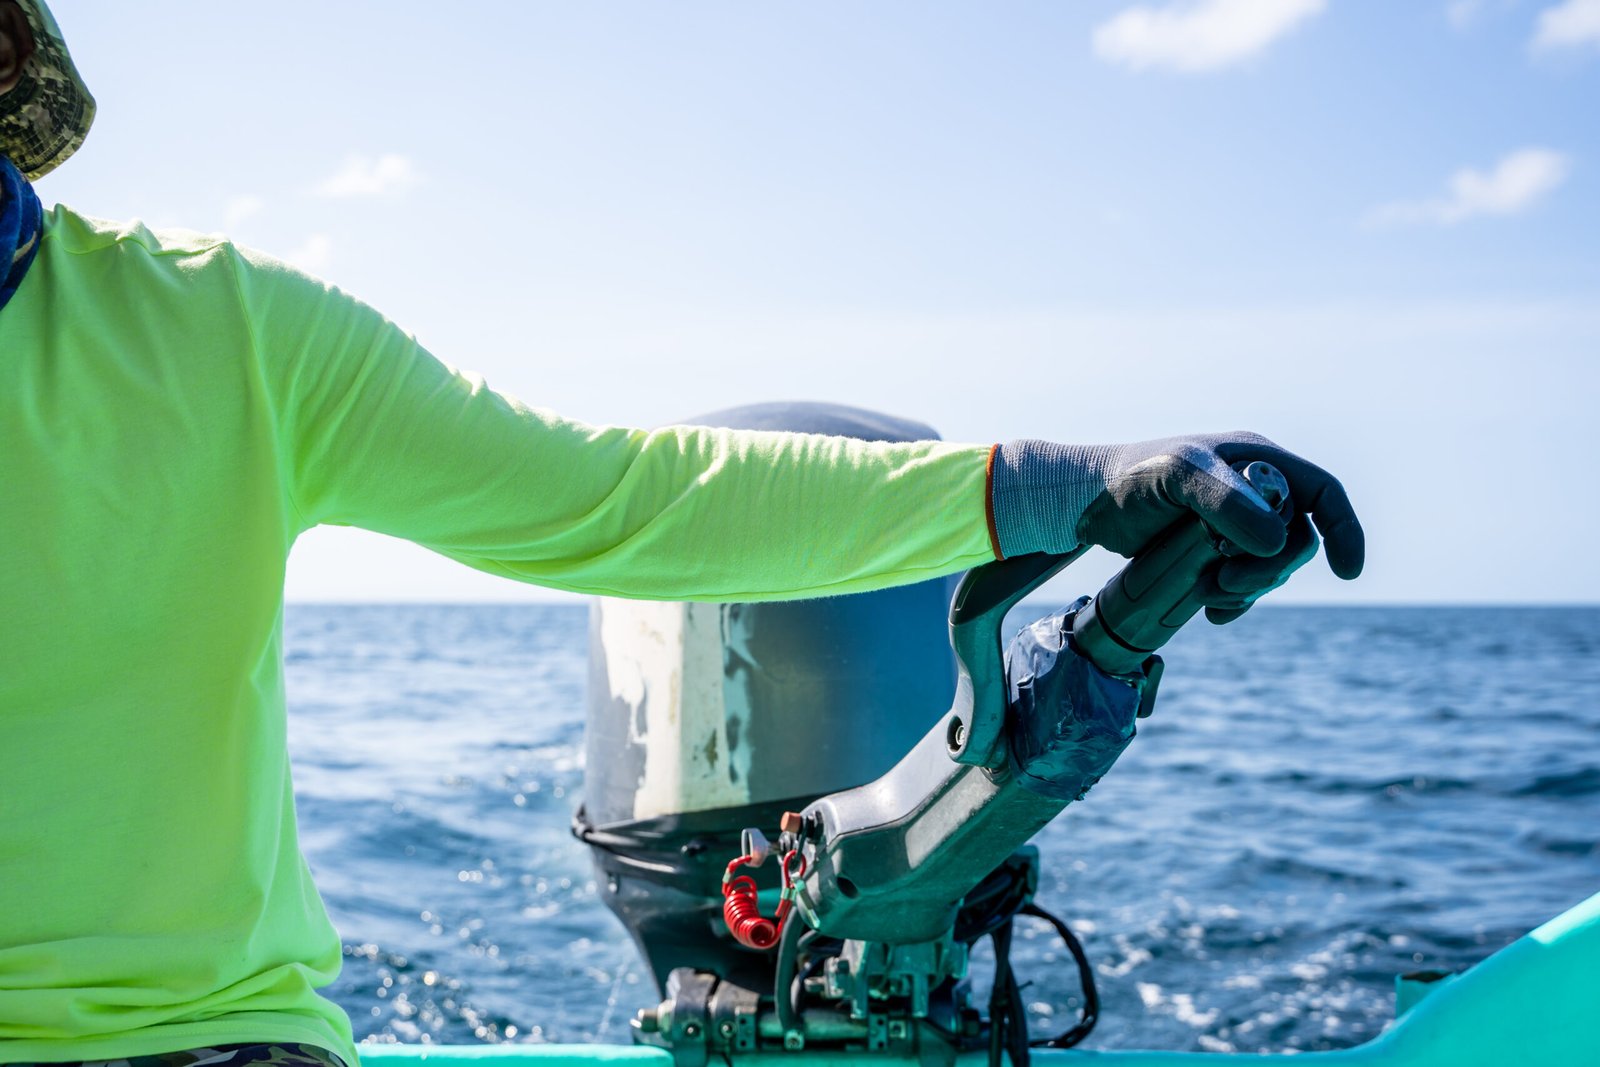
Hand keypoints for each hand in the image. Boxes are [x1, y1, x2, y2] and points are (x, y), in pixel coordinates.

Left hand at [989, 432, 1362, 621]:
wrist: (1086, 503)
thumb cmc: (1131, 478)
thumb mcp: (1179, 476)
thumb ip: (1227, 502)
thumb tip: (1277, 541)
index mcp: (1258, 462)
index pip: (1323, 493)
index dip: (1344, 532)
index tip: (1348, 572)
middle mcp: (1255, 491)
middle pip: (1298, 540)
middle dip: (1271, 569)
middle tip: (1225, 581)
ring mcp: (1234, 523)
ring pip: (1270, 567)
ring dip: (1247, 588)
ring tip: (1206, 592)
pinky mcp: (1212, 550)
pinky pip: (1243, 583)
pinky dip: (1234, 601)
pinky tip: (1210, 613)